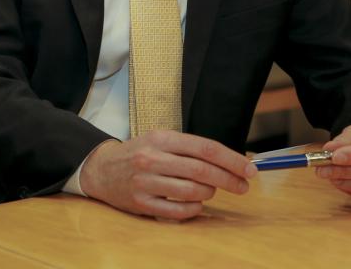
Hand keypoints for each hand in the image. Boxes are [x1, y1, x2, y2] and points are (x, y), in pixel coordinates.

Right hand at [79, 130, 256, 219]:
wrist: (101, 168)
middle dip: (229, 179)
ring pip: (193, 191)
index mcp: (161, 139)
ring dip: (209, 193)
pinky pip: (179, 211)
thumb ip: (190, 149)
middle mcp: (153, 159)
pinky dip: (195, 209)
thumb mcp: (160, 140)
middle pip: (202, 170)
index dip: (231, 160)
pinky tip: (195, 203)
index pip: (205, 148)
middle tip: (243, 186)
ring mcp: (146, 183)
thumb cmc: (138, 153)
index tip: (249, 169)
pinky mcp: (142, 204)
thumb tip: (229, 161)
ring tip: (210, 190)